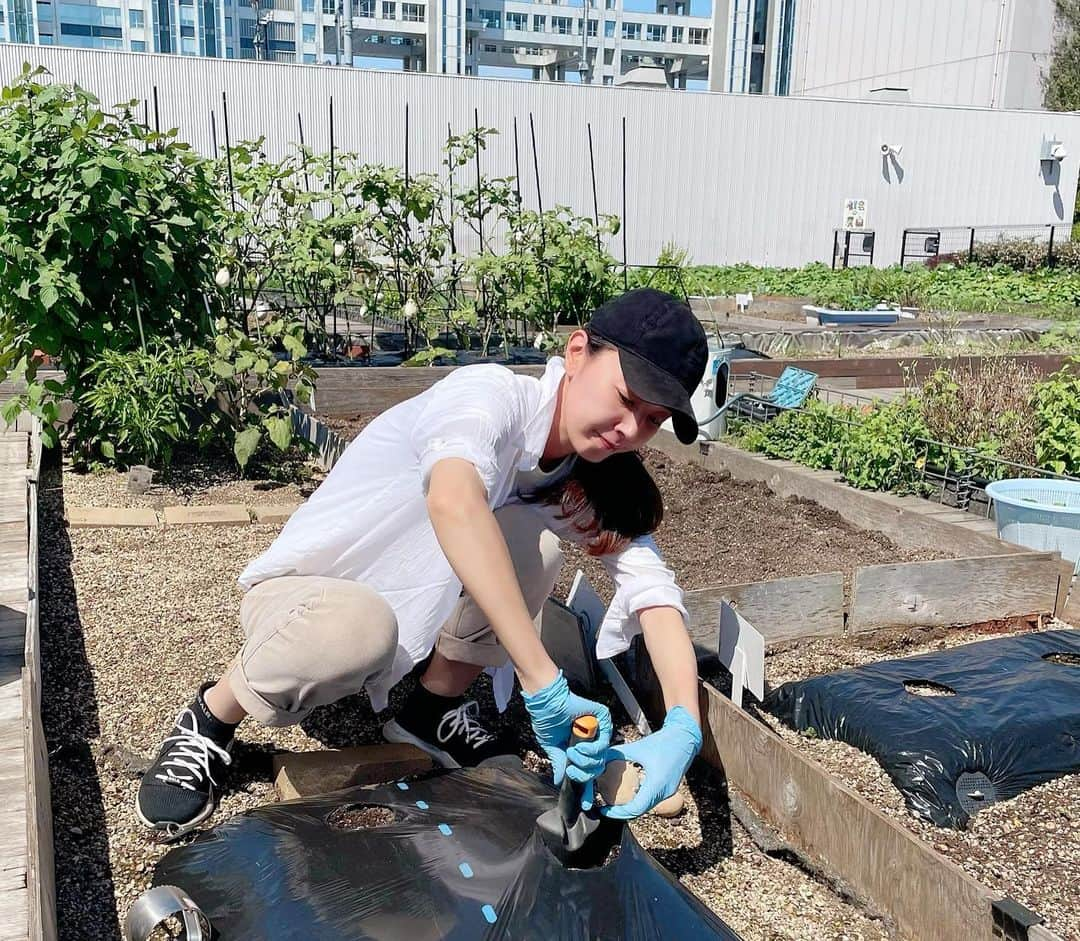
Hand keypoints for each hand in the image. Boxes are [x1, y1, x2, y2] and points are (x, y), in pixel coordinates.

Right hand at [521, 671, 612, 796]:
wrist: (547, 705)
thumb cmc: (548, 722)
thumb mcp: (553, 748)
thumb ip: (560, 764)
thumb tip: (560, 781)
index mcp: (581, 749)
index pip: (589, 772)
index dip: (589, 789)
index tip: (587, 805)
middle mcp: (592, 741)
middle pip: (597, 768)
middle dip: (584, 774)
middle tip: (572, 769)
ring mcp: (599, 731)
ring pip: (601, 758)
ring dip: (585, 760)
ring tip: (573, 752)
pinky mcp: (603, 719)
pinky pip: (604, 743)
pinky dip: (592, 749)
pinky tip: (580, 747)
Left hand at [599, 706, 701, 819]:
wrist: (685, 737)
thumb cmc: (664, 741)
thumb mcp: (638, 747)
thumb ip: (618, 754)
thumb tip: (599, 759)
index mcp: (657, 784)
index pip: (635, 808)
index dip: (618, 812)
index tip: (604, 809)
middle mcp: (664, 792)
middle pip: (640, 810)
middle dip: (621, 811)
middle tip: (606, 806)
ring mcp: (668, 792)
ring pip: (646, 806)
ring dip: (630, 805)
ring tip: (614, 800)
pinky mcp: (669, 789)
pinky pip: (651, 799)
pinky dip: (638, 798)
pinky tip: (628, 791)